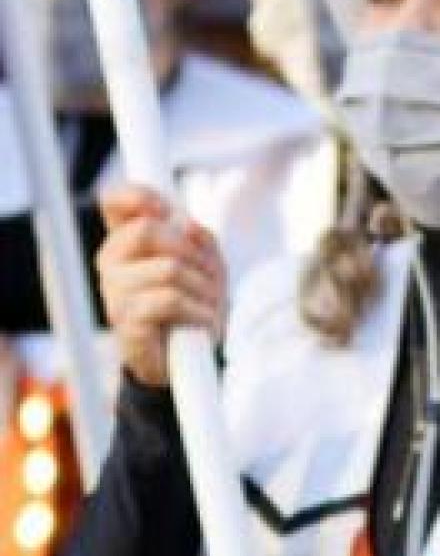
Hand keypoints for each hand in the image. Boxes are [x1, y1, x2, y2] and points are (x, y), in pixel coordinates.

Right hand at [96, 183, 227, 388]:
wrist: (184, 360)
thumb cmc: (192, 304)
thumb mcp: (206, 265)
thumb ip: (200, 238)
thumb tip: (186, 223)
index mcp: (127, 241)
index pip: (115, 201)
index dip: (140, 195)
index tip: (168, 209)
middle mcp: (112, 262)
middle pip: (146, 230)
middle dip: (190, 250)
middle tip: (208, 273)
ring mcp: (115, 292)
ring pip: (168, 269)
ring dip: (204, 288)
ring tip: (211, 305)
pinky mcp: (126, 321)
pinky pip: (170, 300)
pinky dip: (199, 310)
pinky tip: (204, 321)